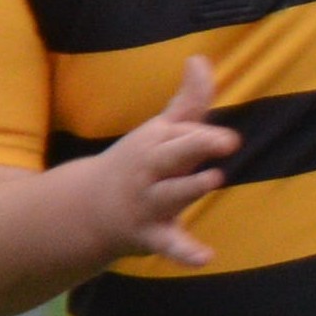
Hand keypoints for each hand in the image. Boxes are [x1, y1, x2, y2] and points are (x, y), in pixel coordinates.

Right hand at [81, 59, 237, 270]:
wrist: (88, 208)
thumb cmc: (140, 163)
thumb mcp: (161, 131)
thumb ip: (189, 100)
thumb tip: (200, 58)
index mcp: (156, 143)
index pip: (182, 134)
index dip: (203, 136)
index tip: (227, 137)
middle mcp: (151, 170)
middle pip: (172, 155)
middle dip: (196, 145)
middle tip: (228, 140)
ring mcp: (149, 202)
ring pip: (170, 194)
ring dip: (189, 187)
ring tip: (214, 178)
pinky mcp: (151, 234)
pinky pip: (168, 244)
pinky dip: (184, 252)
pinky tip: (206, 258)